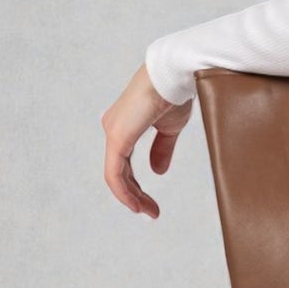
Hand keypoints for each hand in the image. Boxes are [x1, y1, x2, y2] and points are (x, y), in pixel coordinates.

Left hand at [101, 63, 192, 217]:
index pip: (124, 163)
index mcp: (125, 125)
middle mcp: (113, 128)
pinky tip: (136, 203)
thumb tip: (158, 171)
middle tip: (151, 212)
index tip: (150, 203)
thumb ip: (162, 149)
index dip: (135, 186)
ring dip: (130, 197)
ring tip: (146, 211)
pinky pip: (115, 173)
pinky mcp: (117, 137)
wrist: (175, 75)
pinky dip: (124, 191)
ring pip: (115, 175)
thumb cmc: (174, 93)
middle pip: (118, 171)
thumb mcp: (170, 128)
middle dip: (134, 195)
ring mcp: (113, 132)